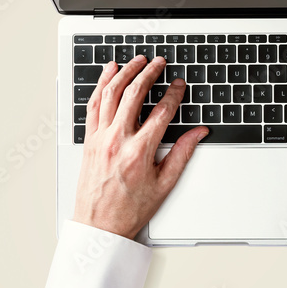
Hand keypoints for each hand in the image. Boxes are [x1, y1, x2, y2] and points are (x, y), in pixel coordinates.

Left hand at [72, 56, 207, 238]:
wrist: (99, 226)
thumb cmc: (129, 210)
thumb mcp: (164, 184)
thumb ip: (182, 154)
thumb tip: (198, 133)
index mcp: (139, 152)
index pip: (161, 112)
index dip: (174, 94)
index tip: (180, 85)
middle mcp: (117, 140)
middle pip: (134, 94)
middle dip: (149, 73)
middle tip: (159, 62)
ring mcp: (100, 138)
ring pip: (111, 94)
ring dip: (124, 72)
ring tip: (137, 61)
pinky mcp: (89, 140)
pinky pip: (93, 105)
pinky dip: (101, 85)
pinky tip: (109, 73)